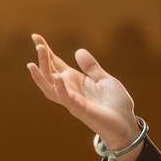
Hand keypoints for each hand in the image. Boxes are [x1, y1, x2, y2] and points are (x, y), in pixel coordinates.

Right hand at [26, 34, 140, 148]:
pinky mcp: (80, 110)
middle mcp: (70, 90)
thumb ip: (91, 67)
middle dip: (42, 59)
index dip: (46, 51)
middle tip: (38, 45)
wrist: (126, 124)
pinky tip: (56, 77)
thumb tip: (78, 51)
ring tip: (34, 61)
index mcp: (75, 81)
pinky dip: (60, 89)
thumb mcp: (105, 80)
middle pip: (49, 73)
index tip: (35, 36)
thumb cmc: (116, 104)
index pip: (56, 64)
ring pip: (51, 87)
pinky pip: (66, 99)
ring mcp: (72, 100)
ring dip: (42, 75)